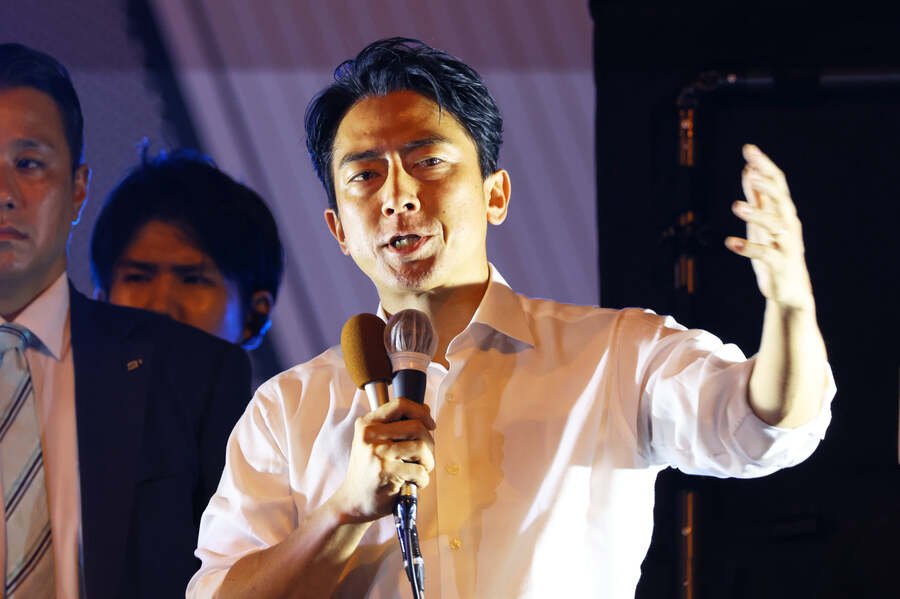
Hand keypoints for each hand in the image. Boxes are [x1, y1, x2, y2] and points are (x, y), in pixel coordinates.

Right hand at [330, 398, 434, 522]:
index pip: (401, 404)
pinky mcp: (386, 472)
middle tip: (425, 456)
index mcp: (367, 424)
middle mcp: (370, 435)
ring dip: (428, 462)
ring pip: (422, 447)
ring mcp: (378, 453)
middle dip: (429, 442)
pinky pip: (420, 471)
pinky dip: (423, 480)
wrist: (353, 501)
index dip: (421, 412)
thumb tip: (425, 410)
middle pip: (416, 426)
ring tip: (420, 470)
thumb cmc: (369, 471)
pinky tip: (413, 484)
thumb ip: (396, 425)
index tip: (430, 424)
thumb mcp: (374, 442)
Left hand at [725, 144, 814, 310]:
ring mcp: (786, 245)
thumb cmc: (775, 253)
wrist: (789, 291)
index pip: (777, 182)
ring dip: (757, 214)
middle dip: (766, 185)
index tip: (748, 149)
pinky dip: (748, 248)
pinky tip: (730, 243)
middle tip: (751, 172)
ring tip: (736, 206)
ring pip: (775, 225)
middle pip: (781, 199)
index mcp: (784, 212)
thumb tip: (749, 170)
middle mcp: (788, 225)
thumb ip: (757, 198)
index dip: (764, 165)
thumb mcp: (762, 222)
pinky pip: (765, 254)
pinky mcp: (780, 264)